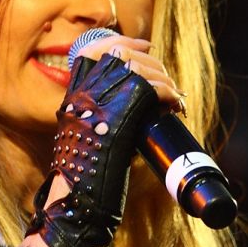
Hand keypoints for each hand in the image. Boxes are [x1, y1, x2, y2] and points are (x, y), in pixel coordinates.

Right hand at [23, 35, 176, 246]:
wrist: (78, 204)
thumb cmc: (85, 179)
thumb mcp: (88, 137)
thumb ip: (101, 117)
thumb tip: (137, 104)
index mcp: (72, 95)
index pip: (96, 49)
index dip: (124, 42)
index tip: (146, 46)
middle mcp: (82, 93)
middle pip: (124, 55)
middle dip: (154, 64)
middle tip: (169, 85)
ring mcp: (99, 102)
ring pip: (142, 68)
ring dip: (165, 79)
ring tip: (175, 98)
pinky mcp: (120, 115)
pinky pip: (153, 88)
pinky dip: (169, 93)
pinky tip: (175, 105)